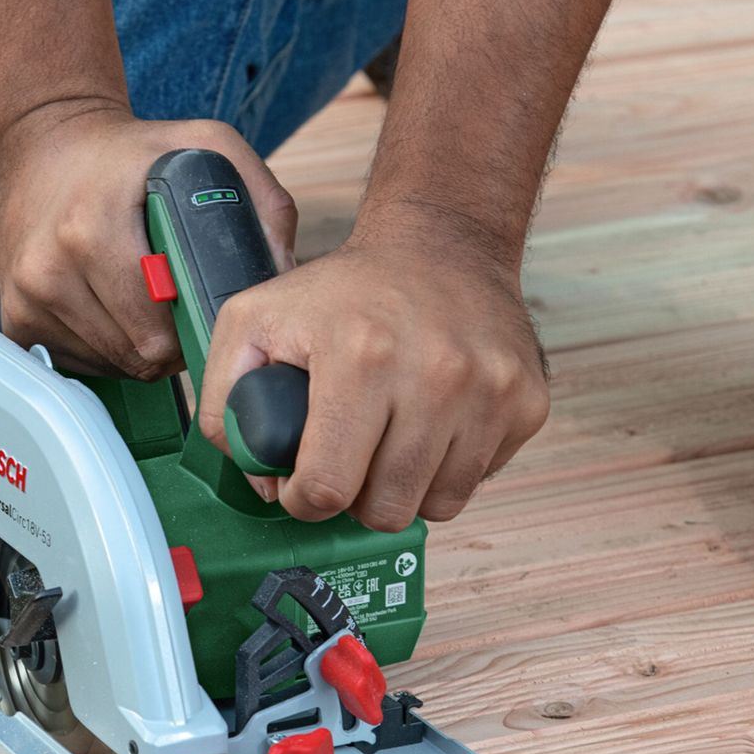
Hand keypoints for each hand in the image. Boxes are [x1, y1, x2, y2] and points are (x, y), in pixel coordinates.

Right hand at [0, 106, 296, 376]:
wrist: (44, 142)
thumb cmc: (131, 152)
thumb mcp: (205, 146)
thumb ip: (260, 201)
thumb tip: (282, 271)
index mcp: (92, 227)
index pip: (160, 331)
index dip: (192, 329)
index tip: (199, 306)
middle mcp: (51, 266)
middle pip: (139, 355)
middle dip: (171, 342)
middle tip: (177, 304)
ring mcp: (27, 297)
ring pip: (112, 364)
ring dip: (138, 347)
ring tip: (142, 302)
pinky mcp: (14, 317)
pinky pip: (79, 365)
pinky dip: (105, 349)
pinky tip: (110, 309)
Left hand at [199, 237, 549, 529]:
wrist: (442, 243)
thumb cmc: (344, 291)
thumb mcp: (254, 321)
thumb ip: (227, 403)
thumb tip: (265, 482)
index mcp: (361, 355)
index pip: (327, 487)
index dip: (305, 499)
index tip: (304, 482)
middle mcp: (436, 374)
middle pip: (385, 510)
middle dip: (356, 497)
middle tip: (349, 459)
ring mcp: (490, 391)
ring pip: (436, 506)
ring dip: (404, 487)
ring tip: (390, 439)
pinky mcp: (527, 402)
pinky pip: (477, 481)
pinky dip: (447, 469)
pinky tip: (432, 424)